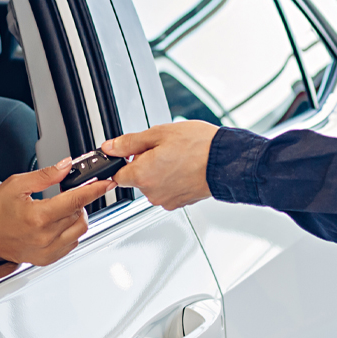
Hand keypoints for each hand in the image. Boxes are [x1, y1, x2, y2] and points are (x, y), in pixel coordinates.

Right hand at [0, 158, 115, 265]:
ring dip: (77, 217)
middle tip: (68, 194)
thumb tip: (66, 166)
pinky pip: (71, 244)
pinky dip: (70, 231)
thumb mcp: (16, 184)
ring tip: (60, 209)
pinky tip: (56, 223)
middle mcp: (45, 237)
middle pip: (81, 215)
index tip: (107, 182)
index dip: (95, 189)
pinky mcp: (47, 259)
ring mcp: (47, 251)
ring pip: (79, 231)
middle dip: (80, 201)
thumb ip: (46, 175)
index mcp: (38, 217)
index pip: (76, 201)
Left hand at [101, 120, 218, 210]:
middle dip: (145, 164)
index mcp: (142, 175)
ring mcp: (165, 200)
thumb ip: (129, 142)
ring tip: (178, 158)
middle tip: (163, 149)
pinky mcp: (179, 203)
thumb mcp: (159, 134)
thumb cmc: (198, 146)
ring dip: (159, 172)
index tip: (133, 152)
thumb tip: (110, 147)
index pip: (117, 173)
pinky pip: (167, 191)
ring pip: (152, 185)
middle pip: (136, 178)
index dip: (124, 160)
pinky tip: (184, 168)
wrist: (226, 162)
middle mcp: (151, 192)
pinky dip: (172, 181)